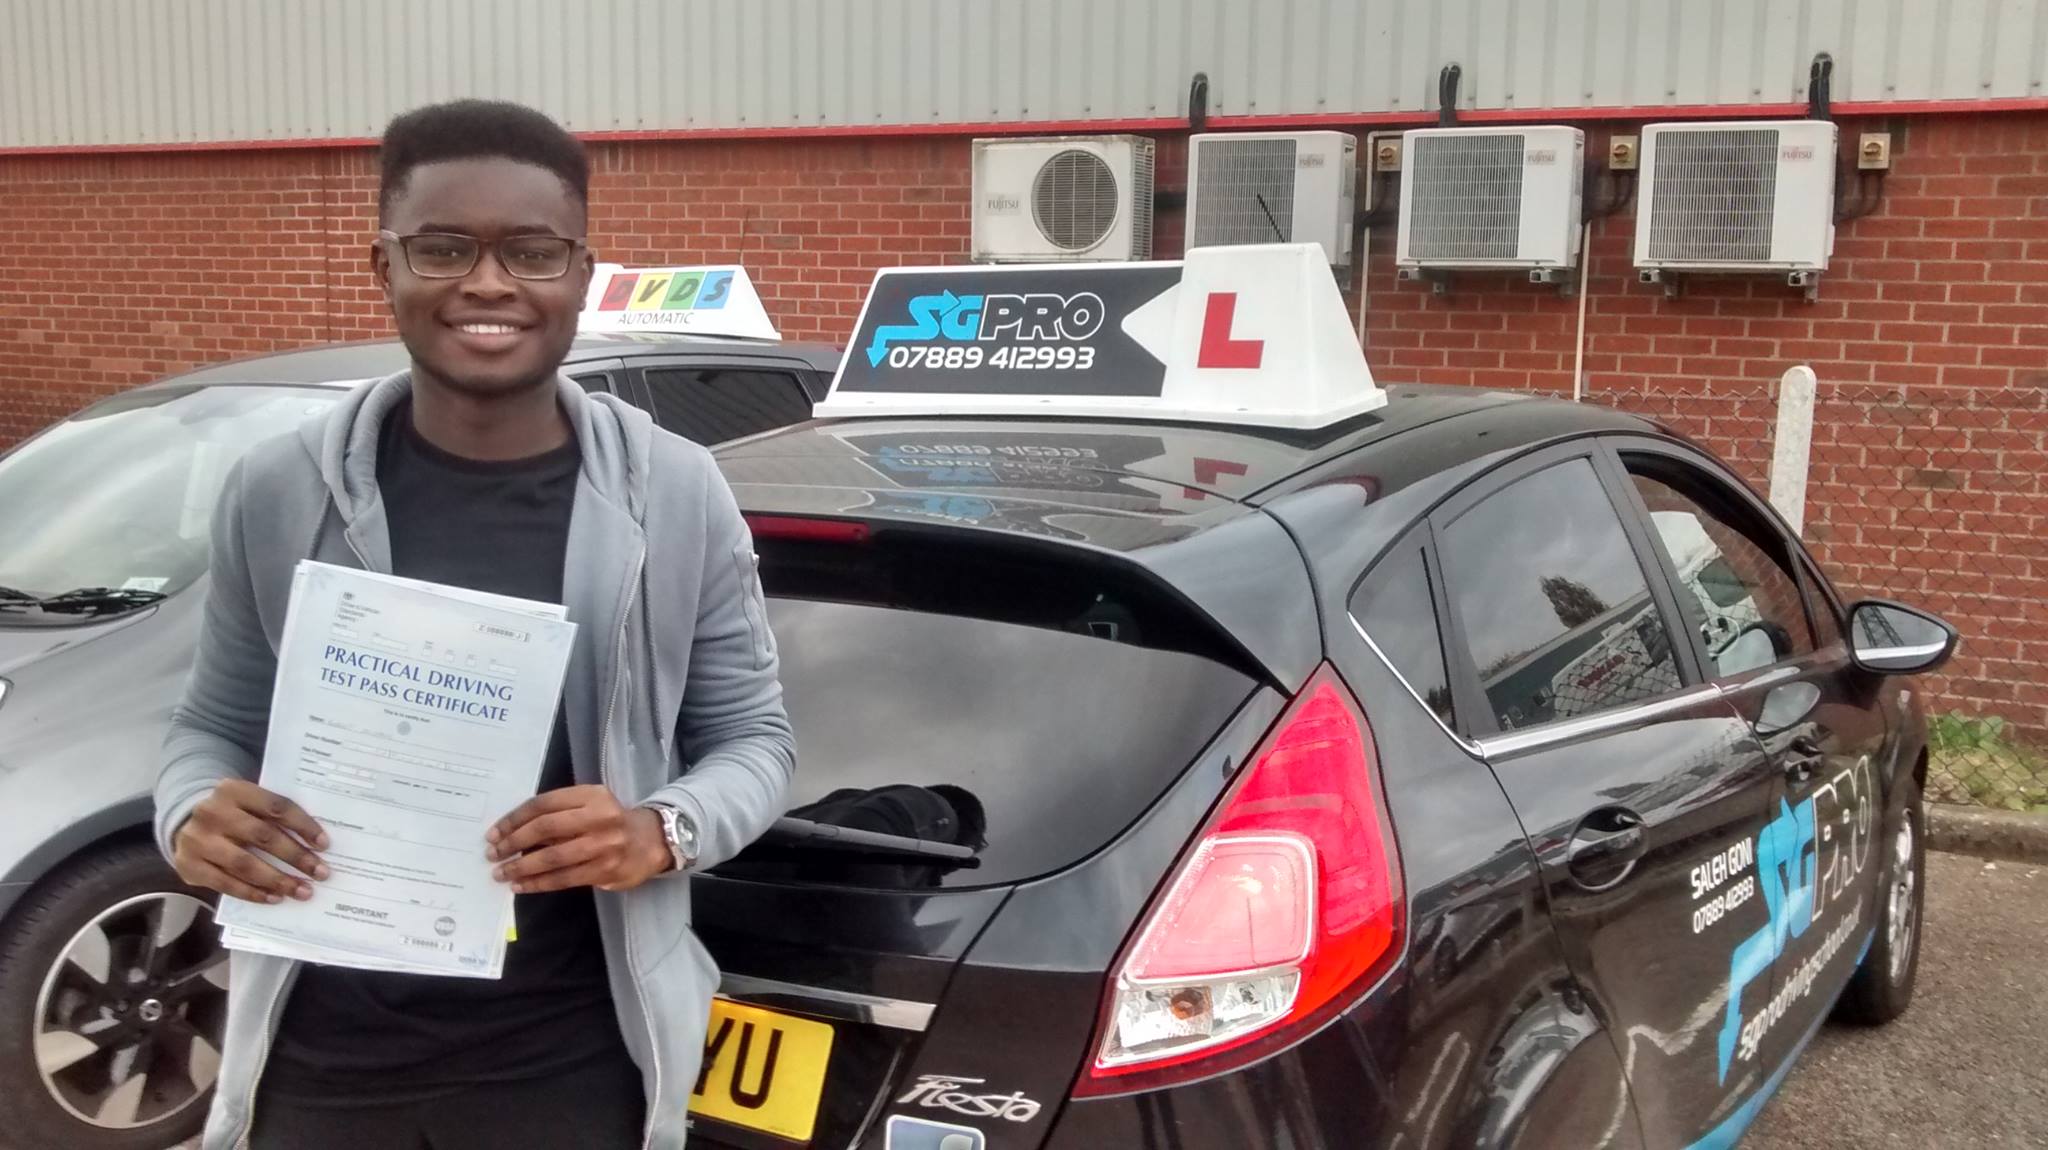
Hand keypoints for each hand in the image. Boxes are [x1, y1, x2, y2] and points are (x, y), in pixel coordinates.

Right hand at [171, 779, 329, 903]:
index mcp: (233, 790)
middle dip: (296, 857)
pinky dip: (253, 893)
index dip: (303, 825)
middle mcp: (213, 812)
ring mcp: (197, 840)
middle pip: (263, 836)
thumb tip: (316, 844)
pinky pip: (226, 884)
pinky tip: (274, 898)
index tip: (324, 845)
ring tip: (302, 891)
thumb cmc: (232, 816)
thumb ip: (273, 816)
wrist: (184, 825)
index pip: (276, 806)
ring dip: (278, 880)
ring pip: (245, 864)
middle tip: (321, 873)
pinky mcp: (189, 866)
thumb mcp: (248, 804)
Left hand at [487, 785, 670, 893]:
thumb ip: (559, 812)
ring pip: (553, 857)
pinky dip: (538, 883)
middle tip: (493, 854)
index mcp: (591, 795)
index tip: (494, 833)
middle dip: (513, 842)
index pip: (543, 804)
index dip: (514, 819)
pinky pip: (564, 879)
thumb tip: (513, 832)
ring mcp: (604, 845)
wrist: (650, 842)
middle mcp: (599, 817)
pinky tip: (521, 885)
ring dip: (522, 866)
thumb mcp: (590, 805)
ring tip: (501, 873)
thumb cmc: (610, 821)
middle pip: (546, 828)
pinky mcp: (605, 870)